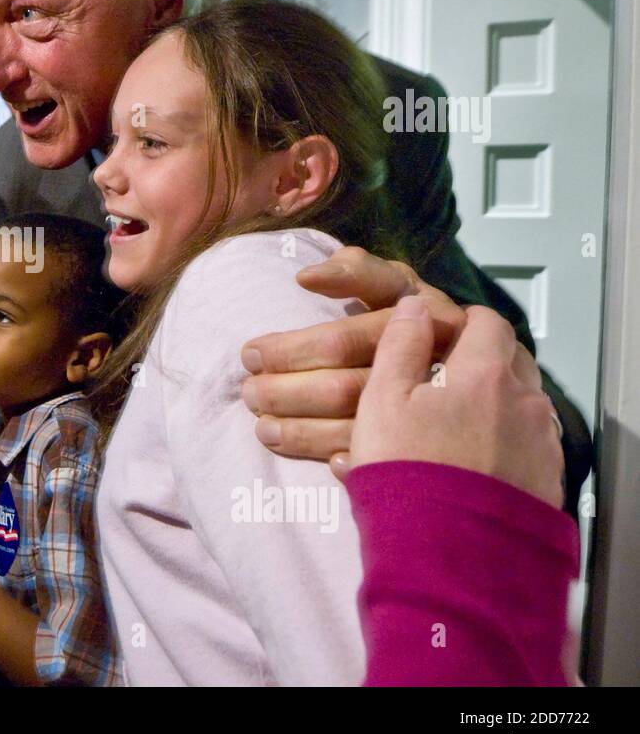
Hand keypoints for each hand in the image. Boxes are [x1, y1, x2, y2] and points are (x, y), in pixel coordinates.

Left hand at [239, 246, 467, 460]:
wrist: (483, 362)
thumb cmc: (415, 316)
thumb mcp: (395, 282)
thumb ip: (356, 271)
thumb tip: (307, 277)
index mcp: (414, 321)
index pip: (343, 341)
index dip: (292, 350)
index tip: (250, 353)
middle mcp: (425, 365)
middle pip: (344, 388)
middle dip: (288, 394)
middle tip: (249, 394)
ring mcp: (433, 409)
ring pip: (358, 429)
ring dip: (303, 432)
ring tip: (262, 428)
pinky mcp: (433, 444)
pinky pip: (385, 462)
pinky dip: (349, 462)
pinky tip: (316, 459)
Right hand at [339, 296, 561, 505]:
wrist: (446, 556)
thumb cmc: (407, 472)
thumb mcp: (382, 401)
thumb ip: (399, 345)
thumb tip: (416, 306)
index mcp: (485, 373)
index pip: (488, 322)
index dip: (463, 322)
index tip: (439, 336)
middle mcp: (525, 402)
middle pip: (513, 361)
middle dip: (484, 361)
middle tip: (446, 379)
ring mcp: (542, 445)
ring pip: (524, 405)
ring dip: (497, 405)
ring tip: (458, 427)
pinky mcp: (548, 483)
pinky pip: (530, 447)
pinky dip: (507, 444)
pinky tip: (476, 464)